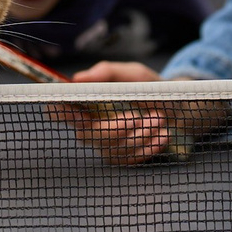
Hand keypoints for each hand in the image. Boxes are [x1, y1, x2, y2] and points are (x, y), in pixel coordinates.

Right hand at [54, 62, 226, 165]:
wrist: (174, 108)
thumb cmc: (146, 87)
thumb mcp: (133, 74)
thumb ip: (107, 72)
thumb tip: (78, 78)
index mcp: (84, 102)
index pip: (58, 111)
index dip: (61, 113)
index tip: (81, 113)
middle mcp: (88, 125)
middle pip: (89, 134)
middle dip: (119, 127)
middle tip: (147, 115)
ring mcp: (103, 144)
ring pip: (113, 148)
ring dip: (141, 134)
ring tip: (160, 119)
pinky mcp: (119, 157)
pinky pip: (128, 158)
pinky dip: (149, 147)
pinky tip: (162, 136)